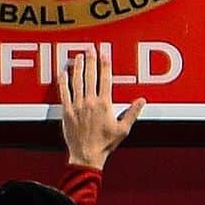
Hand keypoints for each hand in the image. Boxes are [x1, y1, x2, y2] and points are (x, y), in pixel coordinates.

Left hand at [60, 47, 145, 170]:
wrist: (87, 156)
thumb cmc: (105, 144)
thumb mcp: (123, 129)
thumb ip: (132, 113)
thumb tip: (141, 101)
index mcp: (104, 104)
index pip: (105, 79)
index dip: (104, 64)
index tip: (104, 54)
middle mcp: (90, 102)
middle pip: (90, 75)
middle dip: (90, 60)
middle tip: (90, 48)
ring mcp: (77, 106)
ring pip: (76, 81)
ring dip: (77, 67)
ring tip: (77, 56)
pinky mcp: (67, 112)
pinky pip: (64, 93)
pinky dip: (63, 82)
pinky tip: (63, 72)